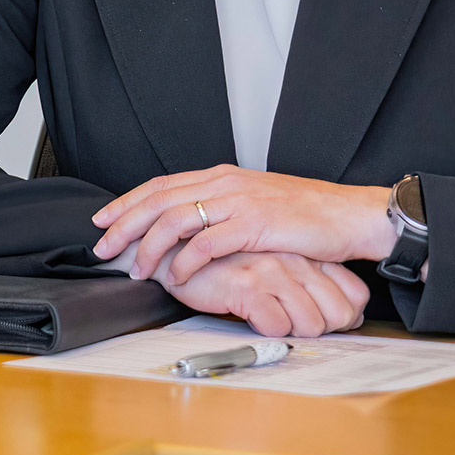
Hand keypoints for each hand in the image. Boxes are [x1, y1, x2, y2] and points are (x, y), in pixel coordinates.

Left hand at [92, 166, 394, 284]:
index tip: (102, 220)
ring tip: (136, 270)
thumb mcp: (255, 204)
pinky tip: (176, 277)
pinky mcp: (255, 224)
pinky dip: (185, 262)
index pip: (160, 186)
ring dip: (149, 247)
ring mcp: (239, 202)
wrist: (352, 216)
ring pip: (175, 220)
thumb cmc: (307, 216)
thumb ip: (222, 209)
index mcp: (221, 176)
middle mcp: (225, 183)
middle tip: (102, 247)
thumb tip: (188, 227)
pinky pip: (207, 244)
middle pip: (158, 201)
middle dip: (124, 225)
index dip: (127, 202)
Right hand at [158, 248, 368, 337]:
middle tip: (294, 326)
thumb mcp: (274, 265)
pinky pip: (277, 327)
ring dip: (291, 332)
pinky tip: (247, 316)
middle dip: (321, 330)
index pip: (355, 294)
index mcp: (305, 253)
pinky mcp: (248, 284)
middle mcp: (294, 259)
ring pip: (311, 324)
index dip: (345, 317)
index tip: (323, 321)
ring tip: (267, 319)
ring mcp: (272, 270)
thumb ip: (305, 282)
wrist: (174, 251)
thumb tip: (343, 316)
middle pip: (340, 314)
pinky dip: (265, 331)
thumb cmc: (225, 263)